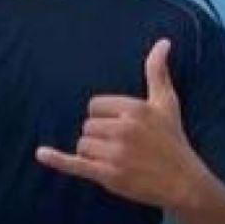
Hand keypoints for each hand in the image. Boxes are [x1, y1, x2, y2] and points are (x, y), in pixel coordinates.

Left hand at [36, 39, 208, 209]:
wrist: (182, 181)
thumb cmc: (172, 139)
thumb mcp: (166, 102)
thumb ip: (157, 71)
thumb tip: (163, 42)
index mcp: (134, 108)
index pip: (94, 106)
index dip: (104, 117)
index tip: (122, 126)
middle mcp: (124, 129)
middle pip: (87, 126)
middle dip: (100, 136)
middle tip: (124, 146)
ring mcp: (115, 154)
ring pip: (83, 145)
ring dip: (94, 153)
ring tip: (118, 159)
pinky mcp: (109, 176)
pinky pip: (76, 164)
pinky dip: (57, 160)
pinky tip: (41, 153)